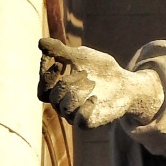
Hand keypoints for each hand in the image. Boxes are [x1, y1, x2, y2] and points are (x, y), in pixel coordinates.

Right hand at [38, 38, 162, 128]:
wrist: (124, 83)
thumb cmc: (100, 70)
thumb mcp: (81, 56)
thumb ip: (61, 51)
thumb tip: (40, 42)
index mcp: (58, 92)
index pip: (42, 90)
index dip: (46, 77)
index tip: (57, 61)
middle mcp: (63, 105)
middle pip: (54, 98)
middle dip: (68, 82)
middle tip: (85, 72)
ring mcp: (75, 115)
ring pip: (65, 108)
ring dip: (78, 92)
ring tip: (92, 82)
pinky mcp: (89, 122)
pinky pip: (80, 121)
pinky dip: (85, 108)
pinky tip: (94, 98)